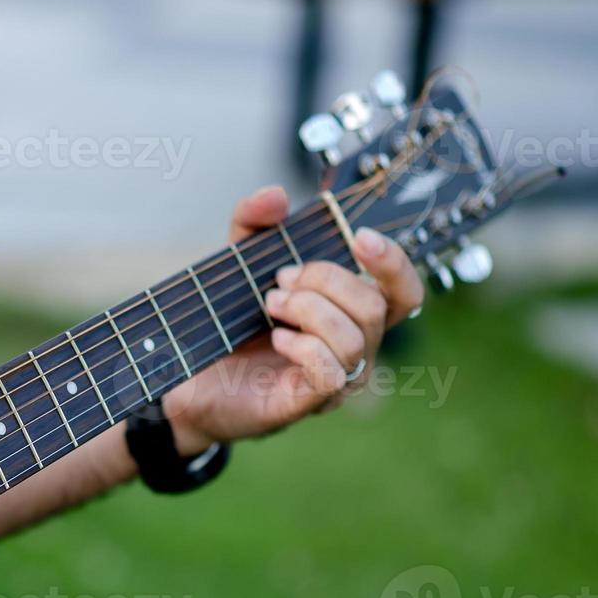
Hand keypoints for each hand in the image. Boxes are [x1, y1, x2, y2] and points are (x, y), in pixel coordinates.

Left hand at [162, 186, 425, 453]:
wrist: (192, 377)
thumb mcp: (238, 261)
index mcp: (351, 312)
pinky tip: (276, 338)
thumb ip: (253, 223)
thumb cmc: (228, 322)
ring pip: (354, 337)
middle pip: (374, 306)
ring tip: (270, 305)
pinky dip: (303, 346)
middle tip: (279, 280)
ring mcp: (338, 379)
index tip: (358, 237)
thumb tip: (276, 196)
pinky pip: (330, 371)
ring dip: (308, 310)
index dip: (393, 262)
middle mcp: (356, 346)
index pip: (404, 291)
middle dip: (325, 281)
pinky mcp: (311, 402)